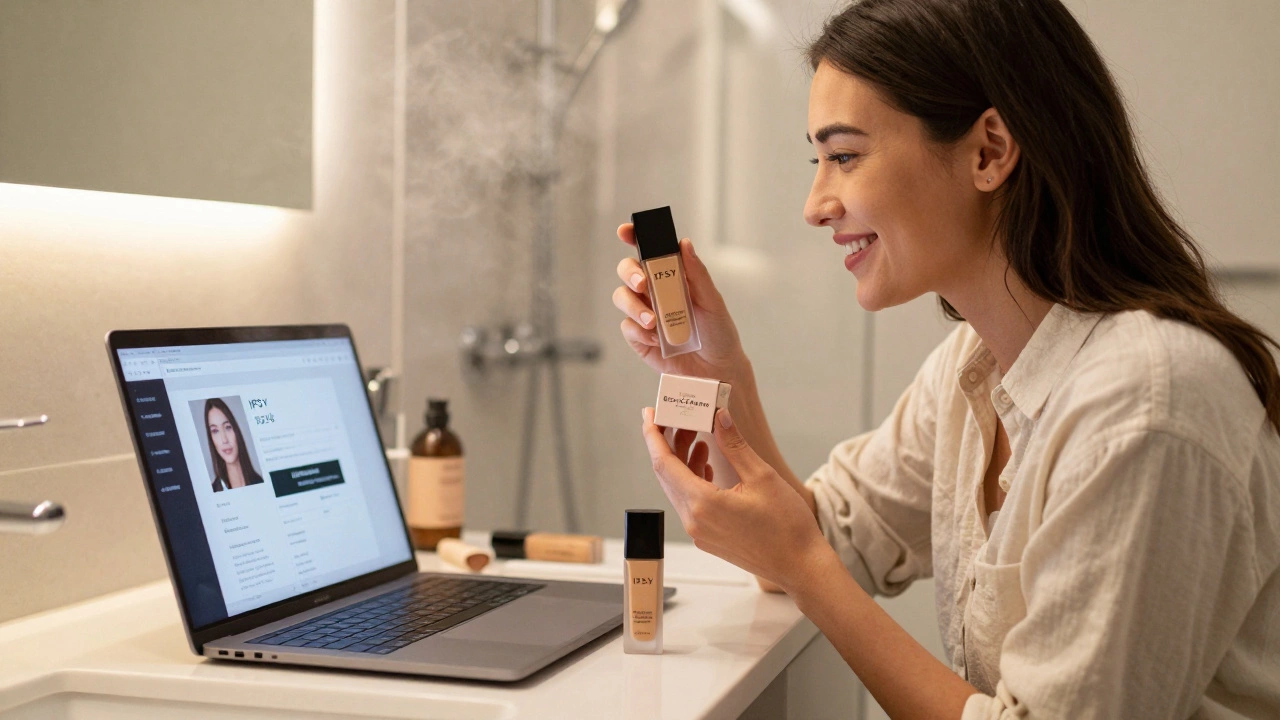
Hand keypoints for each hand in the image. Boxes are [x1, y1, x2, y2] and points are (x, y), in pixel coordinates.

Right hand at [613, 224, 748, 382]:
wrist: (717, 372)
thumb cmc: (719, 333)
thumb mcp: (712, 302)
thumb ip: (697, 274)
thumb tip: (684, 243)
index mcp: (672, 277)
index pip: (649, 252)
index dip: (634, 238)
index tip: (625, 232)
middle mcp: (655, 292)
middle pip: (627, 271)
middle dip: (630, 273)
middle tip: (643, 283)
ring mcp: (644, 314)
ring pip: (622, 297)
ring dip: (633, 305)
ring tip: (653, 322)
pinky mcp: (639, 338)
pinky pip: (627, 328)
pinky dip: (639, 332)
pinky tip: (658, 340)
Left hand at [640, 406, 832, 594]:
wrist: (801, 567)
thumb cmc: (787, 526)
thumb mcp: (762, 477)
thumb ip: (734, 445)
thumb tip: (719, 417)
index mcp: (703, 504)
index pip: (664, 463)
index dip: (653, 434)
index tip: (649, 413)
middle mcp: (694, 521)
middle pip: (668, 475)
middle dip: (670, 443)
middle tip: (679, 419)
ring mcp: (699, 533)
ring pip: (679, 489)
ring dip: (683, 462)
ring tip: (698, 437)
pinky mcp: (708, 539)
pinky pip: (690, 504)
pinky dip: (693, 481)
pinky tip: (706, 466)